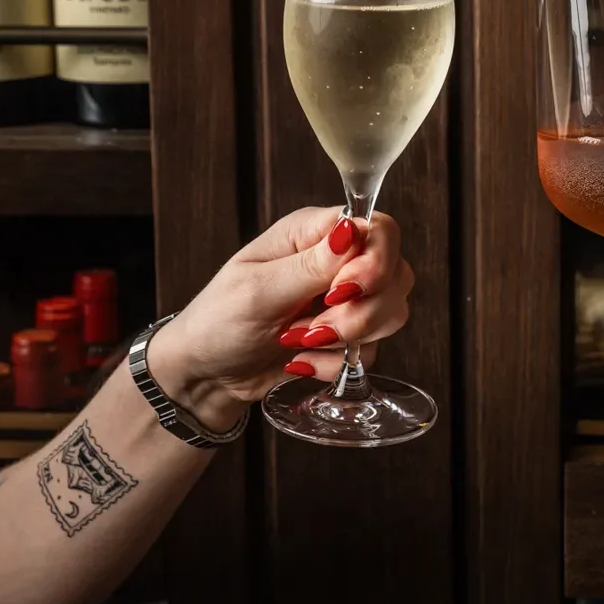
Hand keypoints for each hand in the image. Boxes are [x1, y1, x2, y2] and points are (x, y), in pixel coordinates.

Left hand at [146, 209, 414, 431]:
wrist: (207, 375)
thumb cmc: (218, 322)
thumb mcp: (257, 291)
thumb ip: (310, 265)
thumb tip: (352, 229)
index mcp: (312, 234)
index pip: (378, 228)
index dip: (375, 261)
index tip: (343, 292)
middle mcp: (337, 260)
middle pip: (396, 272)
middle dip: (362, 310)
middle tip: (314, 329)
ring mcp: (346, 299)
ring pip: (393, 311)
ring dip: (351, 337)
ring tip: (301, 342)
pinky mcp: (349, 336)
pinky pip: (372, 348)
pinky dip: (337, 363)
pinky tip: (301, 362)